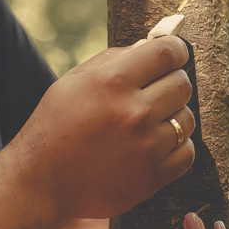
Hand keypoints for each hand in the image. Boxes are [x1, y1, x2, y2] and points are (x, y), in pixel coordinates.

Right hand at [15, 36, 195, 219]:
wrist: (41, 183)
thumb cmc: (55, 126)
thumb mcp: (74, 82)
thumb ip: (113, 60)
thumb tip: (149, 45)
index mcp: (112, 82)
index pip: (166, 53)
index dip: (175, 50)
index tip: (173, 54)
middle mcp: (134, 112)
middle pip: (182, 84)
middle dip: (171, 81)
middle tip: (156, 89)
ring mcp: (146, 146)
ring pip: (187, 118)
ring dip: (173, 116)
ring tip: (150, 122)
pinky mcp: (153, 177)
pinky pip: (186, 152)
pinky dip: (175, 147)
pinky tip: (154, 145)